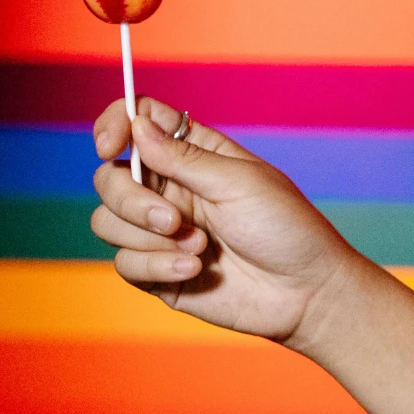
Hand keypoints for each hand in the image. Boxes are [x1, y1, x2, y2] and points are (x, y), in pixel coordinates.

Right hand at [90, 98, 368, 346]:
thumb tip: (136, 124)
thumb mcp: (239, 183)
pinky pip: (124, 263)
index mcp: (193, 155)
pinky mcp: (158, 271)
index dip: (115, 125)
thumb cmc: (286, 228)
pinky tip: (196, 270)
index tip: (110, 146)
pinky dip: (156, 267)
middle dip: (130, 200)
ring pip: (107, 222)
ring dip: (146, 237)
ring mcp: (160, 232)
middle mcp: (171, 189)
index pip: (137, 122)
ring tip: (199, 248)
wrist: (305, 292)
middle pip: (109, 178)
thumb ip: (183, 158)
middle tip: (173, 220)